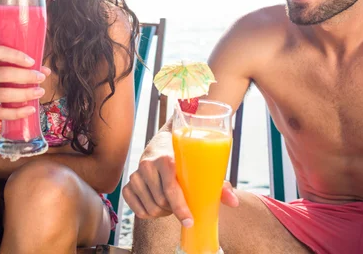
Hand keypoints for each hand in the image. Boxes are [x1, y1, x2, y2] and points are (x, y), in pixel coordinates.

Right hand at [0, 46, 50, 119]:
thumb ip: (16, 65)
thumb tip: (46, 70)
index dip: (16, 56)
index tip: (32, 61)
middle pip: (3, 74)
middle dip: (26, 76)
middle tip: (41, 77)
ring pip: (3, 94)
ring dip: (25, 93)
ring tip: (40, 92)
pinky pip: (0, 113)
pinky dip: (17, 113)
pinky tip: (31, 109)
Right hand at [122, 143, 238, 227]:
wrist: (163, 141)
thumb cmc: (186, 157)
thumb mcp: (202, 165)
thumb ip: (218, 184)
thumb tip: (234, 203)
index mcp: (166, 158)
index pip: (171, 189)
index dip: (181, 207)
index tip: (190, 220)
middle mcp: (147, 164)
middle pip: (161, 202)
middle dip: (174, 210)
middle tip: (183, 208)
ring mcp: (136, 174)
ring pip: (150, 207)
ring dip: (162, 213)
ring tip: (171, 205)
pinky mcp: (128, 183)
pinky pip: (137, 209)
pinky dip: (148, 213)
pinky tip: (158, 206)